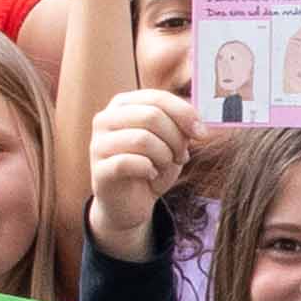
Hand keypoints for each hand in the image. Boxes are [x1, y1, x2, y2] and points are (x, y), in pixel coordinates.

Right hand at [83, 86, 195, 254]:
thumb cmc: (151, 166)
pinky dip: (149, 170)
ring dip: (164, 156)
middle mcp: (106, 119)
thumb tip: (197, 126)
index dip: (185, 114)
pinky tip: (151, 175)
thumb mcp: (170, 142)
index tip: (202, 133)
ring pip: (142, 139)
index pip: (158, 97)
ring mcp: (98, 144)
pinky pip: (129, 162)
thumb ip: (181, 127)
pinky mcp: (99, 169)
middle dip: (176, 138)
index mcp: (123, 104)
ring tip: (164, 166)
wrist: (130, 203)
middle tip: (181, 156)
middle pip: (152, 116)